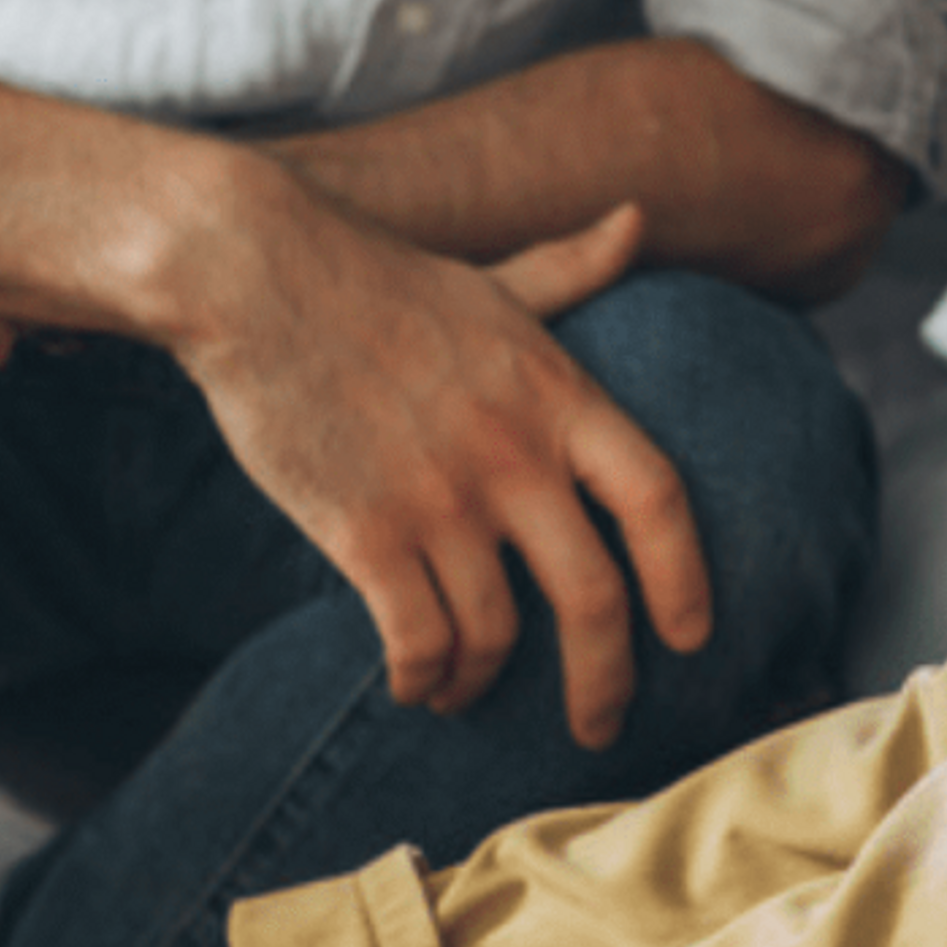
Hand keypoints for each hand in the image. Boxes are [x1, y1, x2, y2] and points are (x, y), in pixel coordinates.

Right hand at [173, 183, 706, 751]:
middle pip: (594, 599)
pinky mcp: (364, 531)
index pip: (658, 499)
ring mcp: (439, 497)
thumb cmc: (376, 279)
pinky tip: (414, 683)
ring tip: (466, 690)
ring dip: (484, 683)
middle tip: (598, 728)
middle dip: (606, 685)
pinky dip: (421, 679)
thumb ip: (573, 269)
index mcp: (558, 394)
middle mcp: (513, 453)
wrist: (256, 274)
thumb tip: (639, 218)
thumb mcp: (494, 279)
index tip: (691, 637)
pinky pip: (418, 642)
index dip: (686, 578)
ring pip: (496, 636)